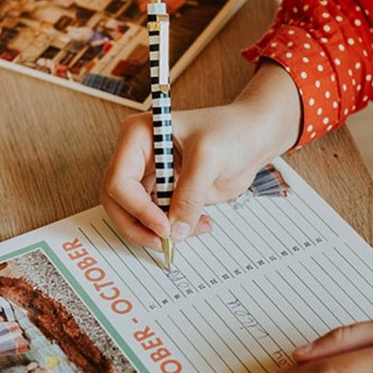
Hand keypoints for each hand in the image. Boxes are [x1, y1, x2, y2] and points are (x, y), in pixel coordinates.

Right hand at [101, 61, 302, 247]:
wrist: (253, 138)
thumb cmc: (231, 132)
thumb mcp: (209, 157)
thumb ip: (190, 194)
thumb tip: (175, 230)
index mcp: (137, 136)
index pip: (119, 180)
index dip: (137, 208)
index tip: (163, 226)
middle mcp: (137, 158)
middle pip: (118, 202)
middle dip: (138, 226)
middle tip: (165, 241)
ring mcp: (152, 177)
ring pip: (136, 216)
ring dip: (159, 231)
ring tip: (194, 229)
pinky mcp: (167, 194)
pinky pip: (159, 220)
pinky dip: (176, 229)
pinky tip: (202, 224)